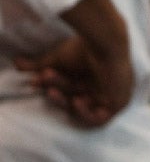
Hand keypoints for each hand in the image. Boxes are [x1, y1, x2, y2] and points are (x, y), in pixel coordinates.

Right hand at [14, 33, 133, 126]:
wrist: (106, 42)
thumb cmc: (84, 48)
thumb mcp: (57, 60)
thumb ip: (39, 65)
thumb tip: (17, 64)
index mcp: (93, 75)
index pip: (70, 88)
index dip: (53, 85)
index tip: (37, 79)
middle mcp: (104, 85)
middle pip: (74, 97)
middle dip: (57, 91)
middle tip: (43, 79)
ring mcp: (112, 95)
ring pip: (84, 108)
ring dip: (65, 102)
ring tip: (53, 91)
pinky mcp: (120, 102)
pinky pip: (101, 119)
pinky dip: (86, 114)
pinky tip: (77, 101)